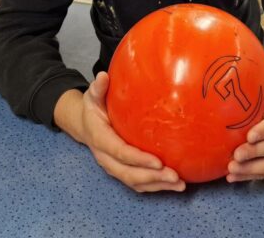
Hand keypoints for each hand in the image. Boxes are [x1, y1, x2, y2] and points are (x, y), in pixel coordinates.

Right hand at [57, 72, 185, 192]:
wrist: (83, 124)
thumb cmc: (92, 108)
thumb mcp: (92, 96)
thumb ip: (98, 88)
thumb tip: (103, 76)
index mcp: (100, 139)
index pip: (120, 152)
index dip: (138, 159)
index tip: (158, 161)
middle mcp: (105, 157)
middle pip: (129, 173)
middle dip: (152, 177)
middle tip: (175, 176)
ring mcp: (113, 166)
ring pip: (134, 182)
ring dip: (157, 185)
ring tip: (179, 184)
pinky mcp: (121, 170)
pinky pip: (138, 183)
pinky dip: (155, 186)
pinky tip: (174, 184)